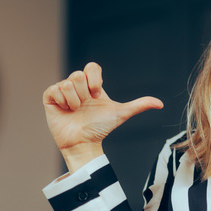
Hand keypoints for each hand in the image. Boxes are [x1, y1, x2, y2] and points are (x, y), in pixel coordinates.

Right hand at [43, 62, 162, 171]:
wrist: (84, 143)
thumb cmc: (101, 128)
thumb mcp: (121, 114)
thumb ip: (139, 105)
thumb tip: (161, 103)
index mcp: (92, 85)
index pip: (92, 67)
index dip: (95, 80)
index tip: (98, 96)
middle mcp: (77, 86)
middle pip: (79, 74)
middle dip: (85, 94)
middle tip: (86, 106)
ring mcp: (63, 91)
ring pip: (67, 82)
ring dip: (74, 100)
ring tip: (76, 110)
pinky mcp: (50, 98)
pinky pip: (54, 89)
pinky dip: (62, 101)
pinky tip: (66, 110)